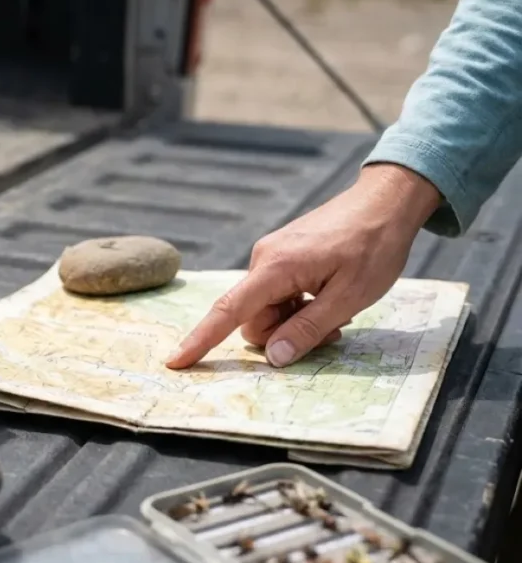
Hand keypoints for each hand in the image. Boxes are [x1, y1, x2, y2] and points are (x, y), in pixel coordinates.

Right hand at [165, 164, 442, 368]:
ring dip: (296, 320)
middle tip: (331, 331)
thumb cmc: (374, 246)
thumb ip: (308, 330)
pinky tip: (328, 296)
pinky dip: (299, 305)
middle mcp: (264, 260)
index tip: (176, 362)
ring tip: (337, 311)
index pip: (229, 311)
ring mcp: (271, 256)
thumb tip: (273, 358)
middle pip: (253, 318)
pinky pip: (278, 294)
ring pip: (268, 309)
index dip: (201, 340)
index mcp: (275, 268)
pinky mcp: (282, 255)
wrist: (387, 201)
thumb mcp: (349, 297)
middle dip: (284, 334)